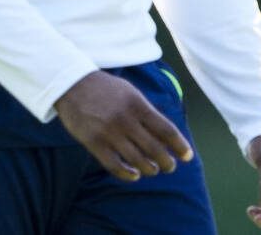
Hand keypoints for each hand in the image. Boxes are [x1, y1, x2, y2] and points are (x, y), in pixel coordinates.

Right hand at [54, 70, 192, 180]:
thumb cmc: (106, 89)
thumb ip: (146, 112)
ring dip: (149, 169)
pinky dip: (127, 174)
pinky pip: (114, 165)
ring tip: (154, 170)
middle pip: (154, 148)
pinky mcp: (93, 143)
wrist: (73, 84)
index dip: (179, 145)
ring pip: (136, 159)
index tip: (188, 156)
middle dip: (167, 161)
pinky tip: (134, 175)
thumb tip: (165, 135)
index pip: (166, 130)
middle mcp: (126, 119)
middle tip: (170, 167)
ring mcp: (109, 132)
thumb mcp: (131, 92)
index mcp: (138, 104)